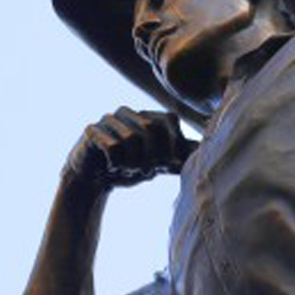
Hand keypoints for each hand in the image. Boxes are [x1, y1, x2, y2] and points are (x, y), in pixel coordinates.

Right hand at [62, 107, 195, 189]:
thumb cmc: (128, 168)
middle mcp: (128, 112)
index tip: (168, 166)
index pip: (170, 119)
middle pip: (151, 128)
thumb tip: (203, 149)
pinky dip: (116, 163)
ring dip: (133, 163)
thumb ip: (178, 155)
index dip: (173, 143)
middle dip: (153, 156)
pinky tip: (112, 168)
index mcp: (146, 116)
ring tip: (128, 171)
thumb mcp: (158, 164)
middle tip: (147, 172)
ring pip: (131, 138)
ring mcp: (108, 119)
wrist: (93, 181)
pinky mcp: (91, 131)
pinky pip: (111, 146)